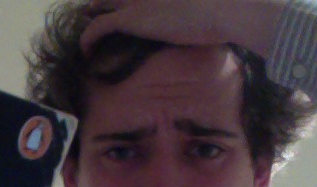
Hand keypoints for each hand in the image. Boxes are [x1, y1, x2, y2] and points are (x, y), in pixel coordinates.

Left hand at [78, 0, 285, 58]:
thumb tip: (204, 18)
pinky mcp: (133, 17)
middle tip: (91, 6)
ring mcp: (138, 0)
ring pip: (101, 4)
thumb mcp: (211, 3)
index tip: (115, 3)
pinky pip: (98, 27)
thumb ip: (198, 7)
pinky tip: (86, 51)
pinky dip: (88, 39)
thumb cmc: (231, 7)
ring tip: (85, 26)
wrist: (230, 7)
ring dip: (91, 14)